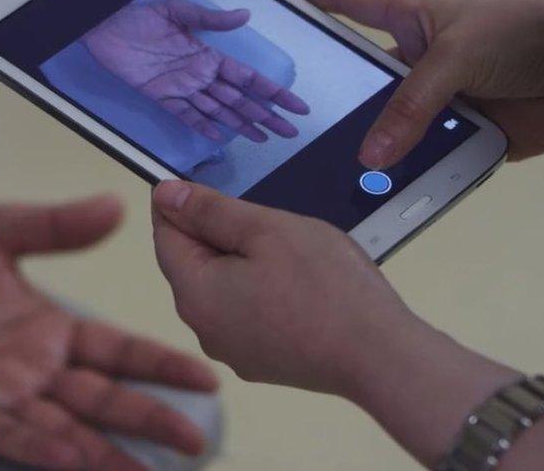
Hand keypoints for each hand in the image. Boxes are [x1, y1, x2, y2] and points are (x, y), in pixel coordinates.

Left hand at [0, 195, 217, 469]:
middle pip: (104, 400)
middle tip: (194, 443)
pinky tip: (74, 460)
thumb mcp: (1, 229)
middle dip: (149, 420)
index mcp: (54, 330)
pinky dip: (42, 449)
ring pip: (65, 429)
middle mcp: (38, 369)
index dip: (160, 366)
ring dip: (105, 453)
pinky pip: (9, 434)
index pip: (119, 352)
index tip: (204, 380)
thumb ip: (56, 225)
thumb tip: (118, 205)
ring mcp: (3, 394)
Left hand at [83, 0, 309, 141]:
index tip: (295, 104)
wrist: (103, 28)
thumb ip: (211, 19)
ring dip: (241, 124)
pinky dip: (203, 126)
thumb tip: (244, 15)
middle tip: (289, 132)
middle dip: (266, 115)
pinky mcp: (161, 97)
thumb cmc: (139, 17)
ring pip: (219, 111)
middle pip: (240, 99)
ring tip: (263, 138)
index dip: (273, 92)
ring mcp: (182, 88)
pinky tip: (220, 138)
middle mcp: (200, 75)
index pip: (248, 78)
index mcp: (208, 55)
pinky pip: (186, 115)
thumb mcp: (177, 11)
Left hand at [150, 180, 410, 396]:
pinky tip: (294, 280)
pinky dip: (258, 289)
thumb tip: (165, 196)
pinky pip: (245, 313)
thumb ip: (210, 211)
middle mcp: (203, 328)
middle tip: (260, 212)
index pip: (165, 236)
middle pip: (192, 264)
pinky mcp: (261, 362)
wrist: (378, 355)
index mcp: (195, 293)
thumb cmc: (326, 286)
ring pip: (221, 288)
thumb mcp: (267, 229)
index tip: (203, 181)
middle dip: (216, 232)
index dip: (178, 203)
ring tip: (283, 245)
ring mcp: (233, 350)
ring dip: (240, 260)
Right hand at [274, 0, 543, 168]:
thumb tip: (372, 156)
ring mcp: (431, 99)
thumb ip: (412, 104)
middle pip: (357, 73)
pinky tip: (376, 189)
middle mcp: (413, 58)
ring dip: (364, 141)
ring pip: (384, 123)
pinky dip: (402, 172)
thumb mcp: (457, 54)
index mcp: (409, 15)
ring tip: (320, 161)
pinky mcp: (451, 135)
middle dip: (326, 88)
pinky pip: (417, 157)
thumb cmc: (524, 32)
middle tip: (279, 101)